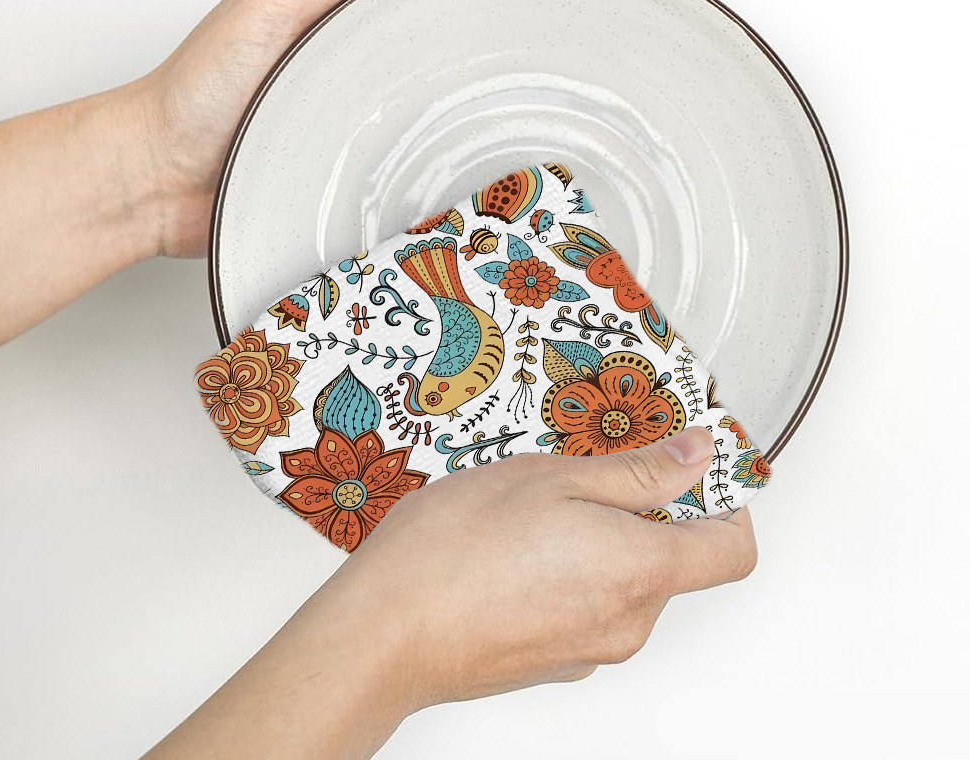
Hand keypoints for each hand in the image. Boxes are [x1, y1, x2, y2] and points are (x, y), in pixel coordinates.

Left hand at [137, 0, 460, 257]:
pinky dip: (404, 171)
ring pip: (406, 120)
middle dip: (450, 64)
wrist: (155, 178)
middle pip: (411, 61)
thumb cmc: (195, 91)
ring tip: (469, 120)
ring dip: (430, 123)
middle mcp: (333, 74)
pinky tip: (424, 170)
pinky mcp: (334, 179)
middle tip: (491, 64)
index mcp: (322, 23)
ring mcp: (335, 128)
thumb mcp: (271, 5)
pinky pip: (384, 172)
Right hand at [149, 428, 756, 758]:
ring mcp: (590, 649)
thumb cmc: (459, 548)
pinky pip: (585, 607)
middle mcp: (628, 622)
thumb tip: (698, 457)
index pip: (733, 550)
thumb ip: (637, 473)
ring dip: (597, 542)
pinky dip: (568, 574)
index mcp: (641, 570)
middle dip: (641, 514)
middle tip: (581, 473)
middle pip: (672, 562)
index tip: (694, 470)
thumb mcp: (553, 478)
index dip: (727, 504)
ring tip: (532, 511)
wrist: (386, 631)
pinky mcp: (554, 661)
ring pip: (622, 582)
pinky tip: (512, 549)